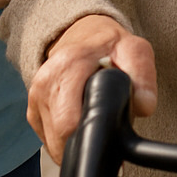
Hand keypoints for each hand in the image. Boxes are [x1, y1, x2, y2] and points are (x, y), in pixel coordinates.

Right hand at [30, 14, 157, 162]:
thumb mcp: (134, 51)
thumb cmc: (109, 46)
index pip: (69, 121)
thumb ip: (143, 77)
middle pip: (60, 137)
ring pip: (54, 142)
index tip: (109, 137)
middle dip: (85, 143)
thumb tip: (143, 106)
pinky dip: (65, 139)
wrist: (83, 33)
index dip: (92, 136)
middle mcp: (46, 81)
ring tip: (93, 121)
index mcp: (68, 66)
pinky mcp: (32, 109)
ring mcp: (36, 96)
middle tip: (105, 132)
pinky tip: (80, 122)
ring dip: (74, 142)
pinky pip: (48, 139)